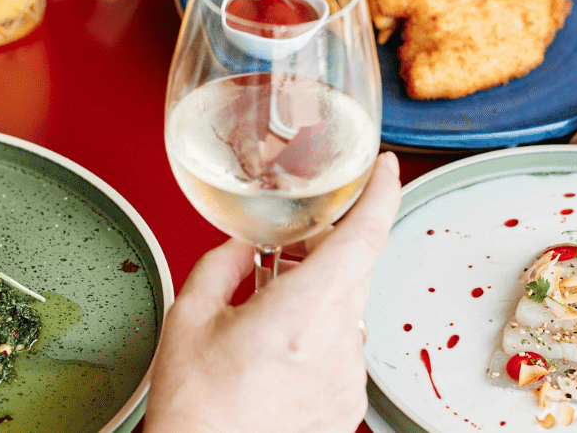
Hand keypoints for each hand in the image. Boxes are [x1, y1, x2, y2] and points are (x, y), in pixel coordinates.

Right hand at [143, 152, 400, 432]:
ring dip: (319, 297)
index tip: (385, 168)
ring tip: (268, 318)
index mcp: (301, 314)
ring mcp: (349, 377)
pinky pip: (344, 349)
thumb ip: (224, 263)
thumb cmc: (196, 409)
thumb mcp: (190, 317)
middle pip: (356, 269)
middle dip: (329, 247)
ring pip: (348, 310)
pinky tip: (278, 354)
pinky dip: (318, 337)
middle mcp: (336, 344)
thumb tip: (246, 242)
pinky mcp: (350, 403)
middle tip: (291, 245)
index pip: (364, 237)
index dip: (381, 193)